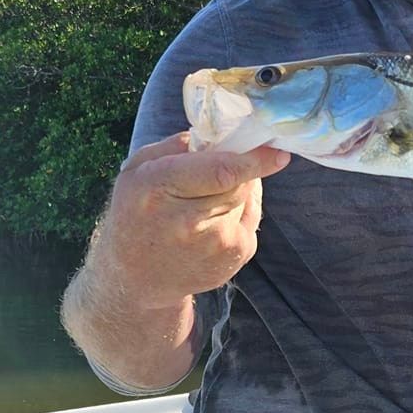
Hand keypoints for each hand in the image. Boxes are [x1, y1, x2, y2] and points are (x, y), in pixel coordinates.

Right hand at [91, 132, 290, 305]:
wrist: (136, 277)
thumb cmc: (136, 214)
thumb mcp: (136, 170)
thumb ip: (173, 147)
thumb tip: (216, 136)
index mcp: (158, 188)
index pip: (221, 171)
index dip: (253, 159)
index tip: (277, 150)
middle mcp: (188, 221)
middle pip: (238, 182)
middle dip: (236, 169)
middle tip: (216, 171)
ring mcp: (215, 245)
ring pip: (246, 198)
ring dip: (235, 192)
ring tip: (203, 204)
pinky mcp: (233, 257)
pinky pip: (250, 219)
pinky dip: (238, 213)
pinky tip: (211, 224)